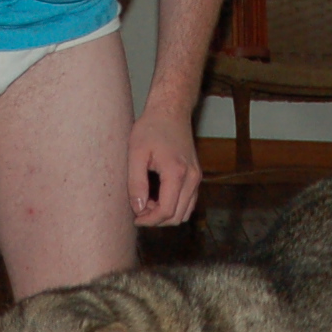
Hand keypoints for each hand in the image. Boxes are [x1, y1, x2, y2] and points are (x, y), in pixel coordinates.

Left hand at [128, 109, 201, 225]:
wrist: (170, 110)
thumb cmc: (151, 127)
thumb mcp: (136, 153)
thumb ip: (135, 182)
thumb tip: (138, 208)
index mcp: (177, 173)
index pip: (167, 211)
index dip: (149, 220)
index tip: (134, 217)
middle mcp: (192, 178)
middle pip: (177, 216)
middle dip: (156, 219)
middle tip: (138, 209)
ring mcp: (197, 178)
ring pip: (184, 212)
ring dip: (166, 214)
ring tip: (147, 202)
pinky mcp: (196, 176)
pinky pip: (188, 202)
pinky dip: (174, 207)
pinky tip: (157, 197)